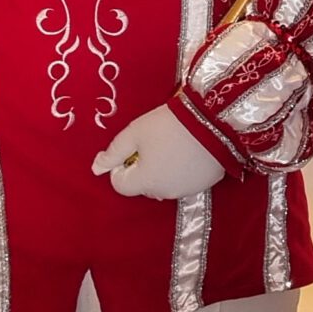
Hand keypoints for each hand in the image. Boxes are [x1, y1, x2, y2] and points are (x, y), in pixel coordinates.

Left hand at [93, 103, 226, 198]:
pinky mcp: (207, 183)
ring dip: (163, 170)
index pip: (120, 184)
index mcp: (144, 181)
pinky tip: (190, 151)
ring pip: (165, 184)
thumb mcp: (135, 131)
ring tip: (174, 145)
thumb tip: (96, 168)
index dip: (120, 166)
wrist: (216, 120)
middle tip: (153, 143)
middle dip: (143, 168)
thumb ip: (113, 152)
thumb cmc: (170, 125)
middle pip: (143, 185)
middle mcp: (164, 192)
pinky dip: (183, 170)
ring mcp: (187, 190)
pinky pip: (186, 181)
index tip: (131, 148)